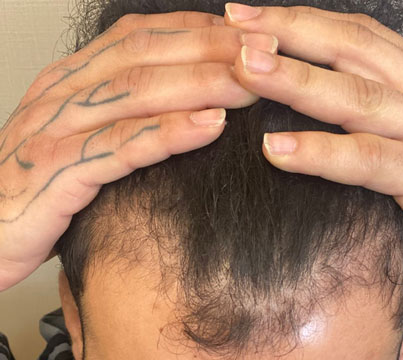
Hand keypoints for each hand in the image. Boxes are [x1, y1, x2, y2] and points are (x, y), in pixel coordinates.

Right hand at [0, 11, 256, 290]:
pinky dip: (169, 133)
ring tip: (252, 84)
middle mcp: (63, 93)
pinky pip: (120, 146)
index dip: (198, 30)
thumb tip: (185, 108)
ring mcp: (57, 129)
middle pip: (147, 55)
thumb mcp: (81, 140)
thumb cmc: (39, 190)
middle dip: (213, 49)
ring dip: (202, 83)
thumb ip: (122, 118)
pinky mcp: (57, 173)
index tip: (248, 34)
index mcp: (71, 80)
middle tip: (267, 52)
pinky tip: (210, 127)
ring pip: (138, 93)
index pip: (141, 37)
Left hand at [224, 3, 402, 298]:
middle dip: (290, 34)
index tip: (248, 15)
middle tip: (235, 25)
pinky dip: (320, 153)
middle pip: (351, 50)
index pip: (354, 35)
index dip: (300, 21)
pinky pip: (367, 160)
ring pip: (356, 97)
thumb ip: (373, 116)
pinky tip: (277, 149)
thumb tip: (312, 106)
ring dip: (296, 81)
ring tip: (245, 69)